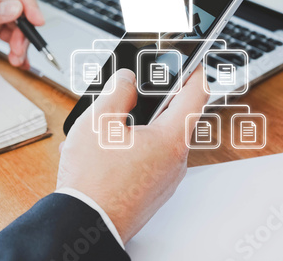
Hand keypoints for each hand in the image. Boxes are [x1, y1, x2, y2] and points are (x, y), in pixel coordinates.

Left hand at [0, 0, 43, 68]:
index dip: (27, 1)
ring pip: (18, 26)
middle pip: (20, 8)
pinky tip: (19, 59)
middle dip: (24, 29)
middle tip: (21, 46)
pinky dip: (17, 49)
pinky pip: (10, 38)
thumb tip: (14, 8)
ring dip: (21, 42)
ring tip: (16, 57)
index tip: (35, 19)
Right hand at [57, 67, 207, 243]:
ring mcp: (166, 178)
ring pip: (158, 138)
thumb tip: (127, 79)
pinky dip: (132, 148)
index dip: (193, 68)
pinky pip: (149, 159)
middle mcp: (176, 160)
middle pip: (173, 116)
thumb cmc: (92, 179)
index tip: (188, 59)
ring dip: (137, 126)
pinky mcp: (154, 190)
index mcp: (170, 139)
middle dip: (151, 101)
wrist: (86, 223)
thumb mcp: (98, 121)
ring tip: (108, 127)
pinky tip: (107, 150)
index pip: (197, 92)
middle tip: (129, 94)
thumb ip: (118, 90)